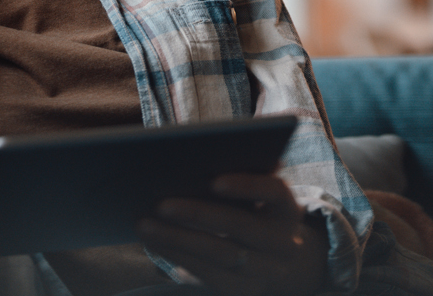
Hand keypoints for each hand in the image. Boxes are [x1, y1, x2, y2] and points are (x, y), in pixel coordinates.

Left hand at [136, 173, 326, 295]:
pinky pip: (208, 276)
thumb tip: (205, 150)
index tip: (213, 180)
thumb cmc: (252, 209)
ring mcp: (266, 271)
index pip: (274, 190)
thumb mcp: (254, 192)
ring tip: (145, 224)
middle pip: (241, 226)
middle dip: (198, 213)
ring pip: (220, 255)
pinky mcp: (243, 291)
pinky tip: (154, 243)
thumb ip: (239, 170)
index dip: (246, 185)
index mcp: (288, 208)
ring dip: (178, 239)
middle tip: (160, 203)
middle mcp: (284, 242)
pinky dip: (178, 257)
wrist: (273, 258)